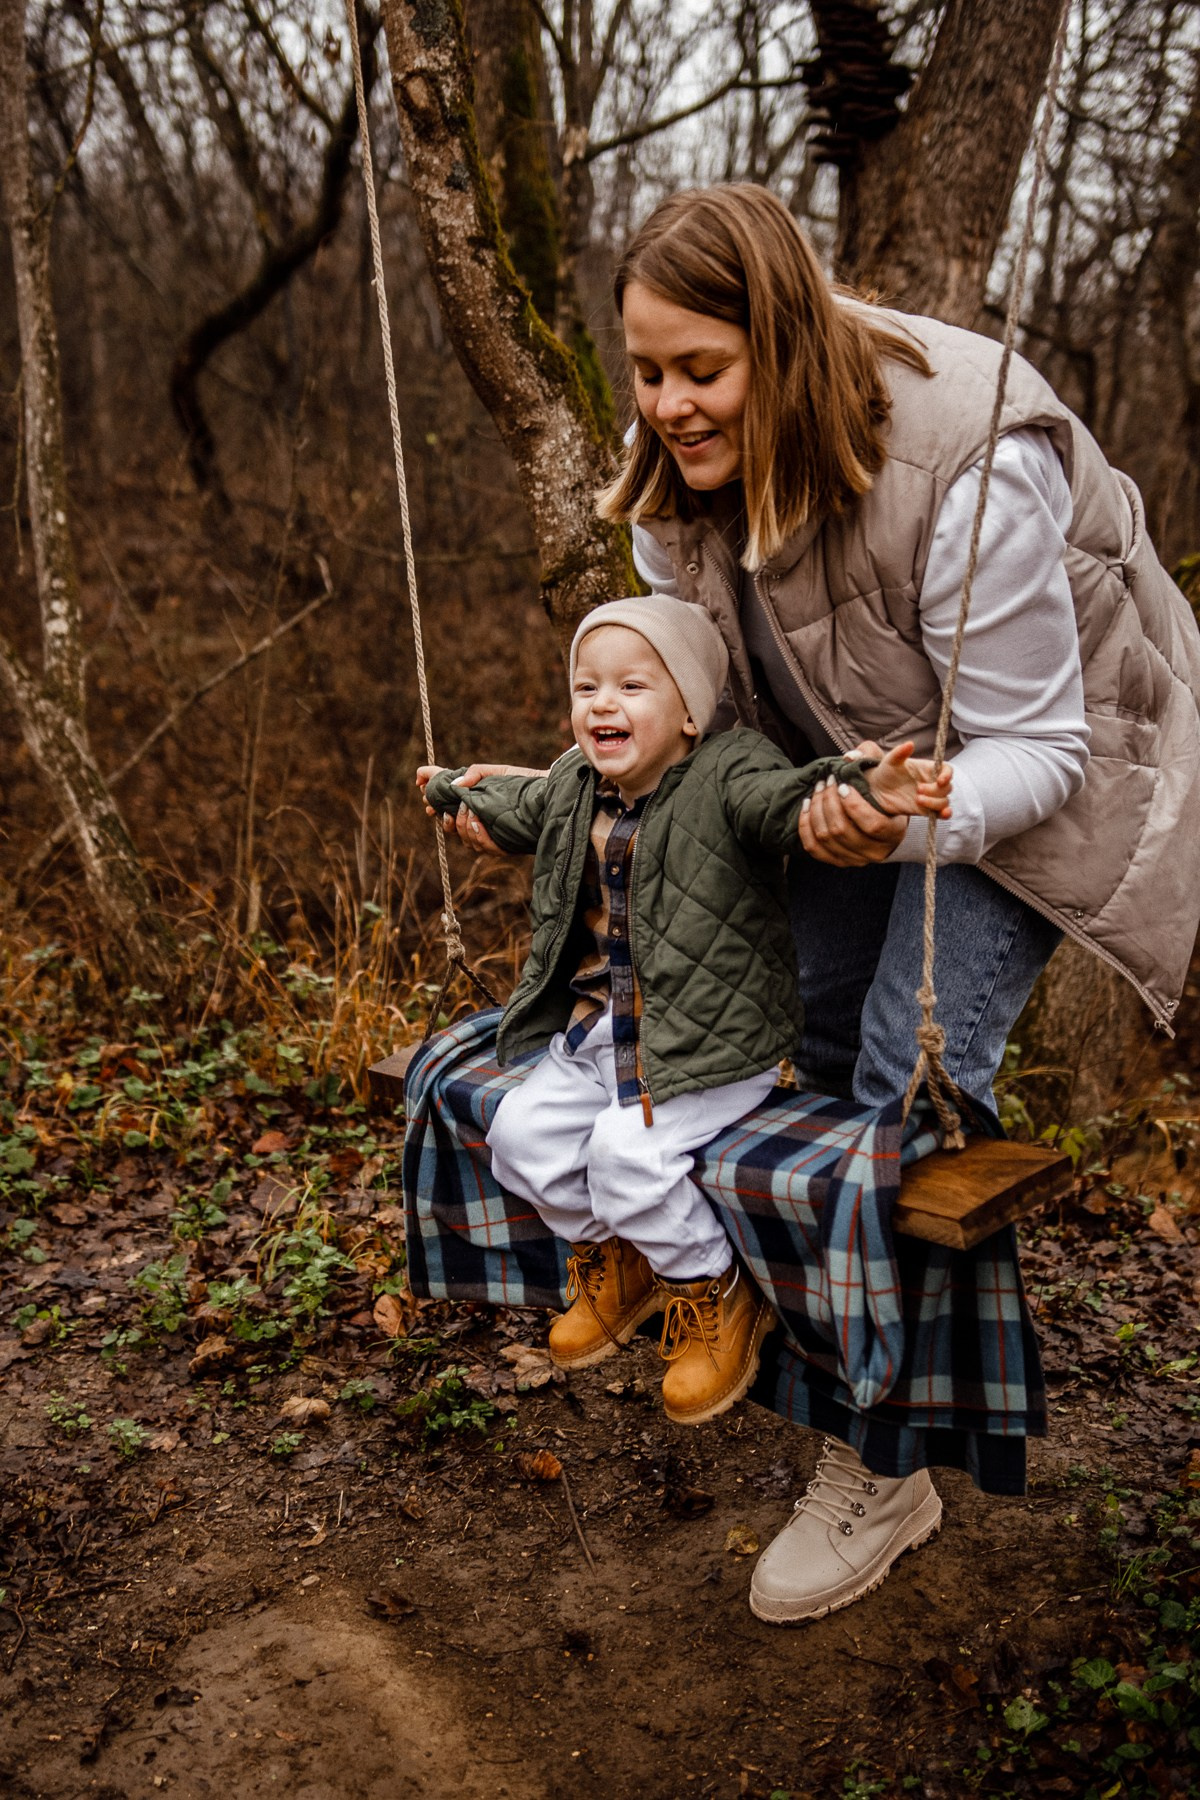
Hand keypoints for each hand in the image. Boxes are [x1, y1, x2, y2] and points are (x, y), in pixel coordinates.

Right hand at [415, 762, 545, 854]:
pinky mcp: (503, 844)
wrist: (547, 791)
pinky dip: (477, 835)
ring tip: (470, 812)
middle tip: (445, 811)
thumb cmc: (522, 781)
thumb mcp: (495, 772)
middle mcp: (480, 822)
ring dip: (462, 826)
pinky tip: (478, 823)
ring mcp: (491, 835)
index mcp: (474, 805)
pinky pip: (483, 846)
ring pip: (465, 839)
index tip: (427, 804)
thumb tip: (454, 783)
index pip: (447, 811)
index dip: (434, 808)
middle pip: (452, 829)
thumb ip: (473, 773)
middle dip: (446, 820)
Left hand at [798, 742, 906, 866]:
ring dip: (816, 809)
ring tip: (818, 788)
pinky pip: (813, 848)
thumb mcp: (884, 771)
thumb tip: (851, 755)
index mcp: (893, 832)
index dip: (854, 805)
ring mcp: (855, 860)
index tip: (843, 785)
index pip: (873, 825)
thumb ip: (871, 757)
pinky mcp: (837, 861)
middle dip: (829, 801)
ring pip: (826, 837)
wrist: (878, 815)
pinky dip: (806, 825)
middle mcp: (875, 852)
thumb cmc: (882, 791)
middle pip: (842, 830)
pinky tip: (807, 805)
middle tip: (827, 781)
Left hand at [862, 741, 952, 819]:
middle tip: (918, 789)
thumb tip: (910, 744)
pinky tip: (942, 814)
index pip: (947, 770)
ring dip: (935, 802)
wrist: (877, 790)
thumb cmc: (886, 771)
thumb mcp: (890, 761)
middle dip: (935, 790)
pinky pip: (940, 813)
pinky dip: (944, 814)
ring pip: (944, 801)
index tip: (940, 780)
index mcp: (928, 769)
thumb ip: (900, 752)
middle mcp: (932, 783)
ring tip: (918, 800)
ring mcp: (930, 797)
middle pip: (947, 788)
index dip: (947, 775)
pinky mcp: (925, 810)